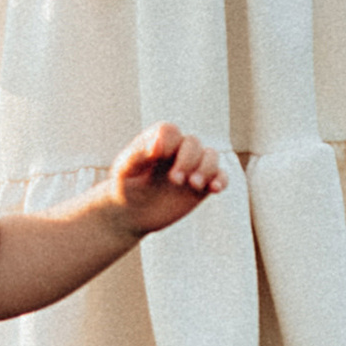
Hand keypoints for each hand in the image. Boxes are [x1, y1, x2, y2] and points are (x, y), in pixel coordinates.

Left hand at [108, 121, 228, 235]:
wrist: (131, 214)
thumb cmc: (124, 187)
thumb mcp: (125, 171)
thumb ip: (138, 154)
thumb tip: (159, 143)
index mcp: (157, 141)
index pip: (170, 131)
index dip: (169, 142)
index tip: (159, 157)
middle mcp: (177, 150)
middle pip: (193, 142)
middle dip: (188, 160)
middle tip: (175, 180)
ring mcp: (192, 167)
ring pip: (211, 156)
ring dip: (206, 168)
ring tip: (193, 185)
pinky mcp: (202, 185)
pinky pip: (221, 176)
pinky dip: (221, 180)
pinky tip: (214, 189)